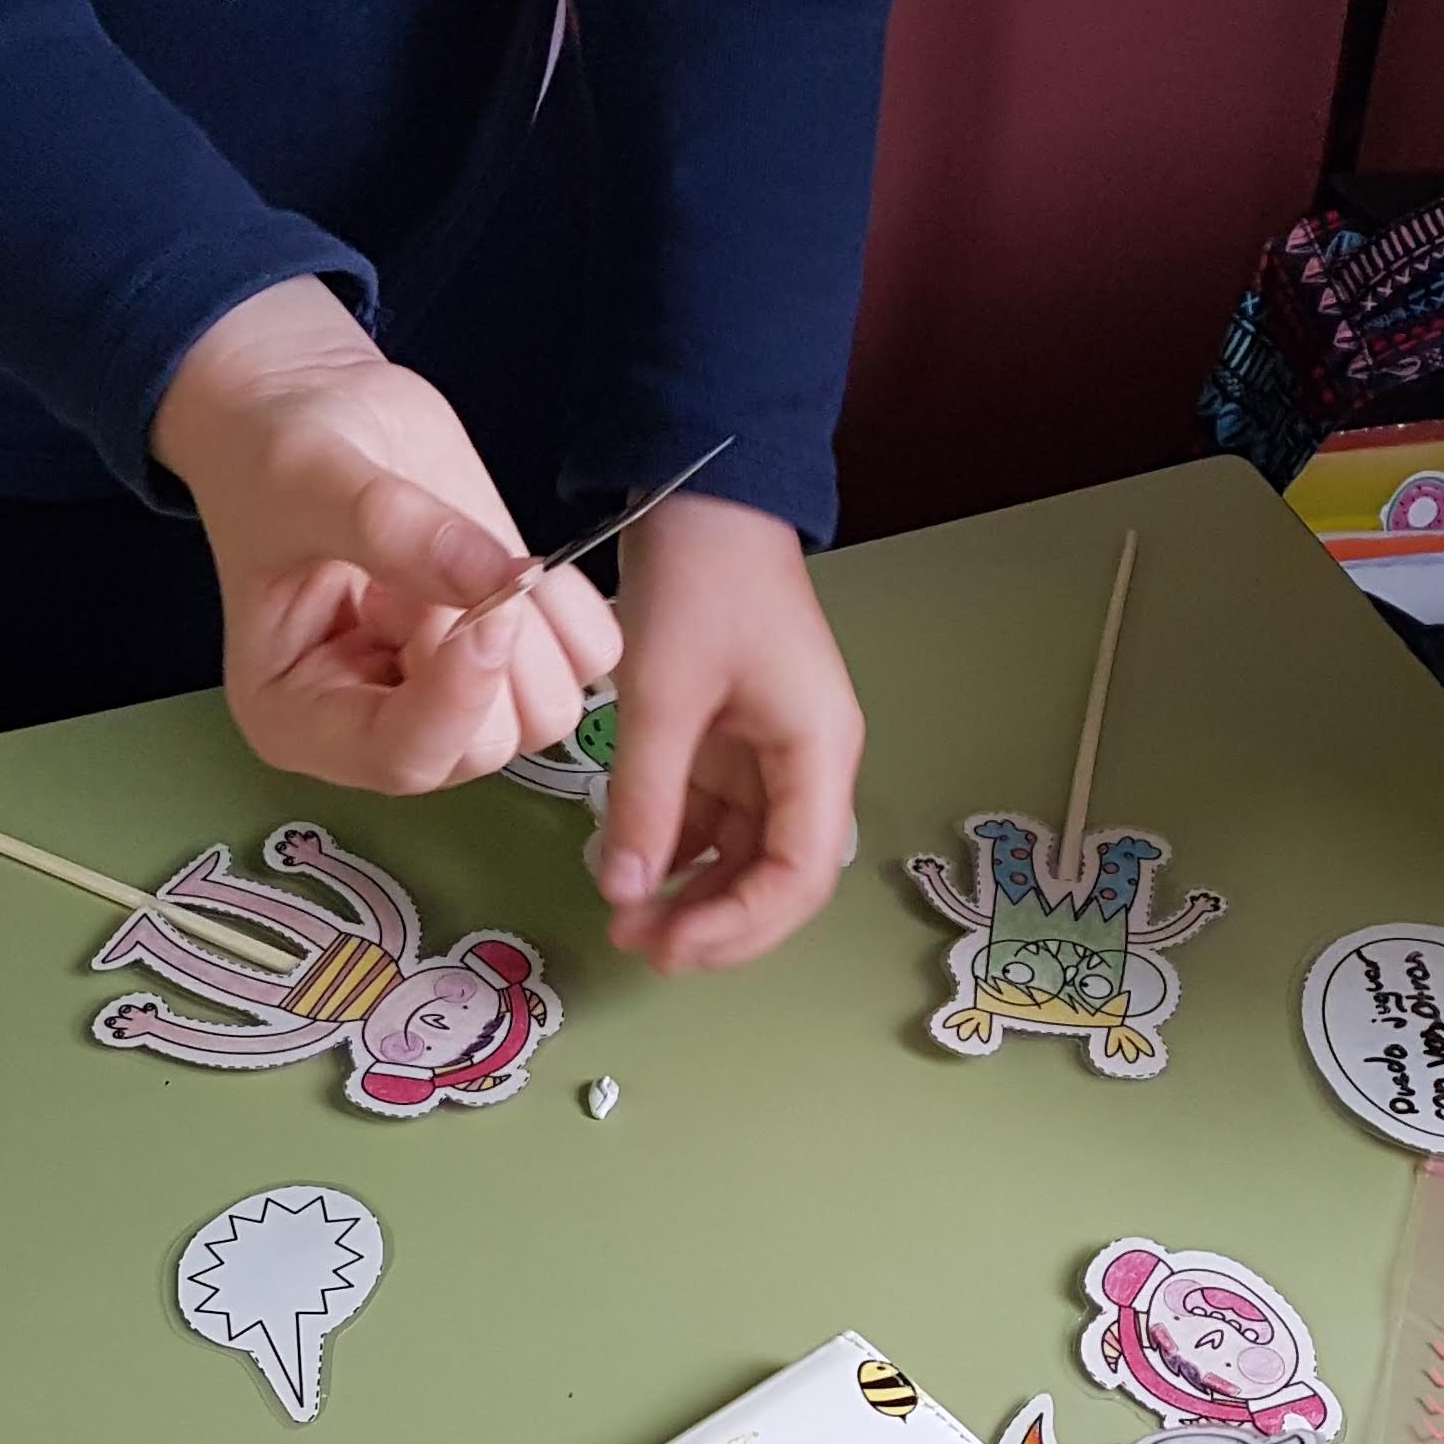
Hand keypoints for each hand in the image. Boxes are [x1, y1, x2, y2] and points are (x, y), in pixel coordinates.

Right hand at [155, 278, 620, 792]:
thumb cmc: (267, 451)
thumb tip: (497, 580)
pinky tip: (508, 553)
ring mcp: (449, 695)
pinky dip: (570, 607)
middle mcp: (378, 725)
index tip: (490, 610)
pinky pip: (585, 661)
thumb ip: (389, 528)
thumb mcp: (304, 475)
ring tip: (453, 554)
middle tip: (433, 555)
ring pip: (544, 712)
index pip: (403, 757)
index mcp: (299, 717)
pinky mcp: (504, 653)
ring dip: (528, 626)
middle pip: (487, 744)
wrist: (304, 409)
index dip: (460, 697)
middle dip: (486, 647)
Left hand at [593, 494, 865, 970]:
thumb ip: (647, 800)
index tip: (670, 946)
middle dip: (716, 923)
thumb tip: (625, 893)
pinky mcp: (736, 745)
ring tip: (626, 917)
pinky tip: (628, 867)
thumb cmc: (701, 583)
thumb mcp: (663, 694)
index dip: (739, 927)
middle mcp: (809, 767)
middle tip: (640, 946)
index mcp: (818, 754)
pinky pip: (716, 821)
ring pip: (745, 857)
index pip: (800, 876)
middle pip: (780, 880)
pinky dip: (678, 851)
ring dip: (693, 894)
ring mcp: (773, 758)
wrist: (706, 497)